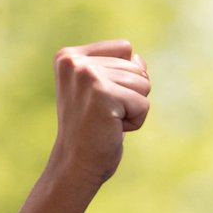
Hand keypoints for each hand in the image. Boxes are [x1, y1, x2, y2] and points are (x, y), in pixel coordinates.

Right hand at [49, 39, 150, 184]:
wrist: (76, 164)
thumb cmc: (93, 130)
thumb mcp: (105, 92)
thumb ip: (122, 69)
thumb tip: (139, 59)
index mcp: (69, 55)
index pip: (124, 48)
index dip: (124, 79)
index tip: (100, 101)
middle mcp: (74, 61)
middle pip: (136, 66)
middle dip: (129, 96)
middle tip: (103, 115)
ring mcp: (87, 75)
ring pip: (143, 84)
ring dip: (132, 110)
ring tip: (108, 122)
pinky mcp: (103, 94)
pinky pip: (144, 104)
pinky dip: (135, 122)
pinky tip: (112, 129)